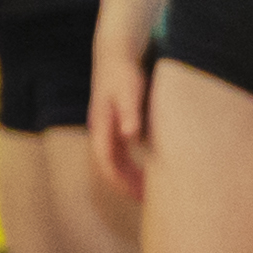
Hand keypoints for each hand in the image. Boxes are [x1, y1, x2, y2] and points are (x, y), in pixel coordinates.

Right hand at [90, 39, 150, 199]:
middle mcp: (101, 129)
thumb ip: (130, 111)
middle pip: (110, 166)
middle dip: (126, 185)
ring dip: (129, 175)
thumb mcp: (129, 90)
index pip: (108, 164)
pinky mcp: (116, 122)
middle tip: (148, 201)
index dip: (122, 183)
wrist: (116, 51)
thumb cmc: (124, 71)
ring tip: (149, 189)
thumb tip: (130, 134)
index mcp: (102, 126)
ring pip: (115, 160)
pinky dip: (133, 163)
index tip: (141, 197)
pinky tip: (150, 165)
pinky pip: (121, 151)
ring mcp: (107, 126)